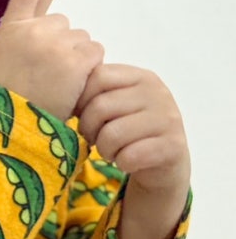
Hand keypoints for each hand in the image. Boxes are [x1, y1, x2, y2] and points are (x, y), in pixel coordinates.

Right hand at [0, 0, 103, 120]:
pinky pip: (95, 53)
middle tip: (49, 74)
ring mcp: (53, 43)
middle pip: (64, 24)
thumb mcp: (1, 62)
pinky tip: (73, 85)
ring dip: (78, 59)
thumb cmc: (8, 99)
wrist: (15, 125)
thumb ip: (21, 40)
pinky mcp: (75, 58)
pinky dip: (90, 69)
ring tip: (59, 83)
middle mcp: (31, 30)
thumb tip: (52, 31)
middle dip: (63, 46)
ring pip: (82, 40)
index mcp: (9, 31)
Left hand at [75, 64, 190, 193]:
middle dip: (88, 128)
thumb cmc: (129, 127)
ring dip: (103, 148)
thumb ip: (96, 91)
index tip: (78, 114)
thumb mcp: (115, 103)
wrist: (165, 163)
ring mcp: (168, 117)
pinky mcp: (174, 145)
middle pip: (101, 106)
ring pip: (113, 134)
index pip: (98, 77)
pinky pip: (130, 155)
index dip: (80, 98)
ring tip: (108, 150)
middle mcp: (158, 92)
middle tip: (91, 138)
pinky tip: (125, 161)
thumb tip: (64, 92)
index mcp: (140, 76)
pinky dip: (121, 162)